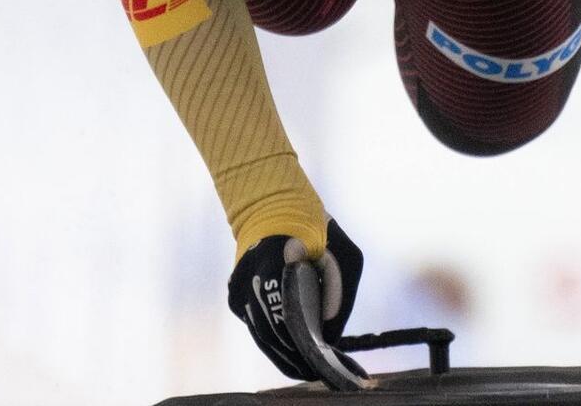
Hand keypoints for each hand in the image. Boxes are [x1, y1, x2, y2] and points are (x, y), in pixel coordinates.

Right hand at [226, 219, 364, 378]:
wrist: (276, 208)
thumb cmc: (319, 230)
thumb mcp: (345, 255)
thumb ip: (340, 291)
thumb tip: (329, 332)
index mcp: (271, 262)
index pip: (285, 315)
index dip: (303, 342)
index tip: (321, 359)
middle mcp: (247, 279)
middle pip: (271, 333)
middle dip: (295, 356)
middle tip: (318, 372)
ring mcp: (238, 290)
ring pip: (262, 334)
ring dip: (284, 354)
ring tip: (308, 369)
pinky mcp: (235, 297)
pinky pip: (257, 326)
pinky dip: (274, 340)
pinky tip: (293, 353)